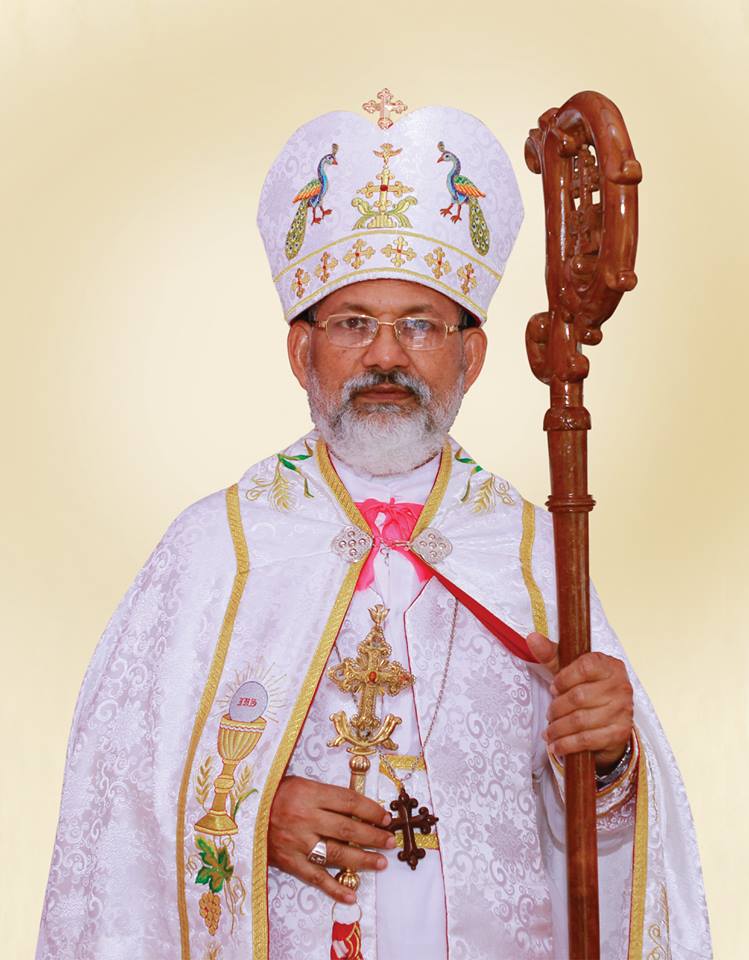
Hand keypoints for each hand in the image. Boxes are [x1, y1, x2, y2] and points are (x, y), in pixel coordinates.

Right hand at [268, 775, 395, 902]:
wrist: (240, 811)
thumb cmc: (272, 793)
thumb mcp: (300, 784)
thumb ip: (326, 796)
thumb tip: (357, 808)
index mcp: (308, 793)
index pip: (348, 802)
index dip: (370, 810)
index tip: (384, 817)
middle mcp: (305, 818)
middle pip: (347, 829)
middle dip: (372, 836)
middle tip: (389, 841)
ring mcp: (297, 842)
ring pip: (336, 853)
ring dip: (362, 860)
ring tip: (380, 863)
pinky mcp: (288, 861)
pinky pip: (315, 877)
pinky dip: (334, 888)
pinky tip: (351, 895)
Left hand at [526, 633, 633, 771]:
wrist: (610, 720)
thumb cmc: (587, 688)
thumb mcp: (570, 670)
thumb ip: (552, 654)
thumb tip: (531, 638)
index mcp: (610, 666)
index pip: (585, 666)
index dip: (564, 678)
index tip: (553, 687)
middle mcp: (621, 687)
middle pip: (579, 697)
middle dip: (557, 708)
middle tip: (549, 714)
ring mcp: (623, 711)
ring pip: (581, 720)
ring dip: (559, 728)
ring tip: (549, 731)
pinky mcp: (619, 733)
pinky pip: (587, 740)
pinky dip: (567, 744)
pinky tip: (556, 745)